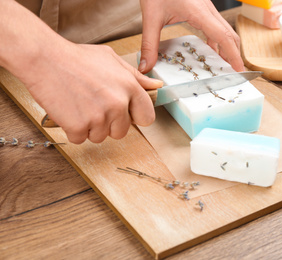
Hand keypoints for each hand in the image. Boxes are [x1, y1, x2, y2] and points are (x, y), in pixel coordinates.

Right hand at [24, 43, 161, 143]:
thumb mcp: (112, 60)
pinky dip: (73, 130)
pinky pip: (80, 139)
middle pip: (121, 132)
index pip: (147, 117)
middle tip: (94, 106)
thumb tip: (156, 86)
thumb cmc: (76, 58)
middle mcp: (117, 104)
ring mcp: (98, 117)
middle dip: (109, 124)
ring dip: (90, 127)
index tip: (126, 114)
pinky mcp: (78, 127)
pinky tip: (69, 111)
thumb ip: (136, 76)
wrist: (44, 59)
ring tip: (80, 105)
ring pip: (100, 137)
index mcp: (129, 88)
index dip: (135, 117)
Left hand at [138, 0, 243, 73]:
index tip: (238, 69)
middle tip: (234, 71)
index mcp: (198, 11)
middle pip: (229, 33)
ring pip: (224, 28)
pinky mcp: (202, 6)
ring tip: (224, 64)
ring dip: (227, 46)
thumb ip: (149, 43)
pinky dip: (217, 39)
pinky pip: (215, 24)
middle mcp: (207, 8)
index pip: (222, 36)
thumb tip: (146, 66)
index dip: (233, 54)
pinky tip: (211, 50)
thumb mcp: (151, 17)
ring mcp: (206, 6)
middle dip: (234, 53)